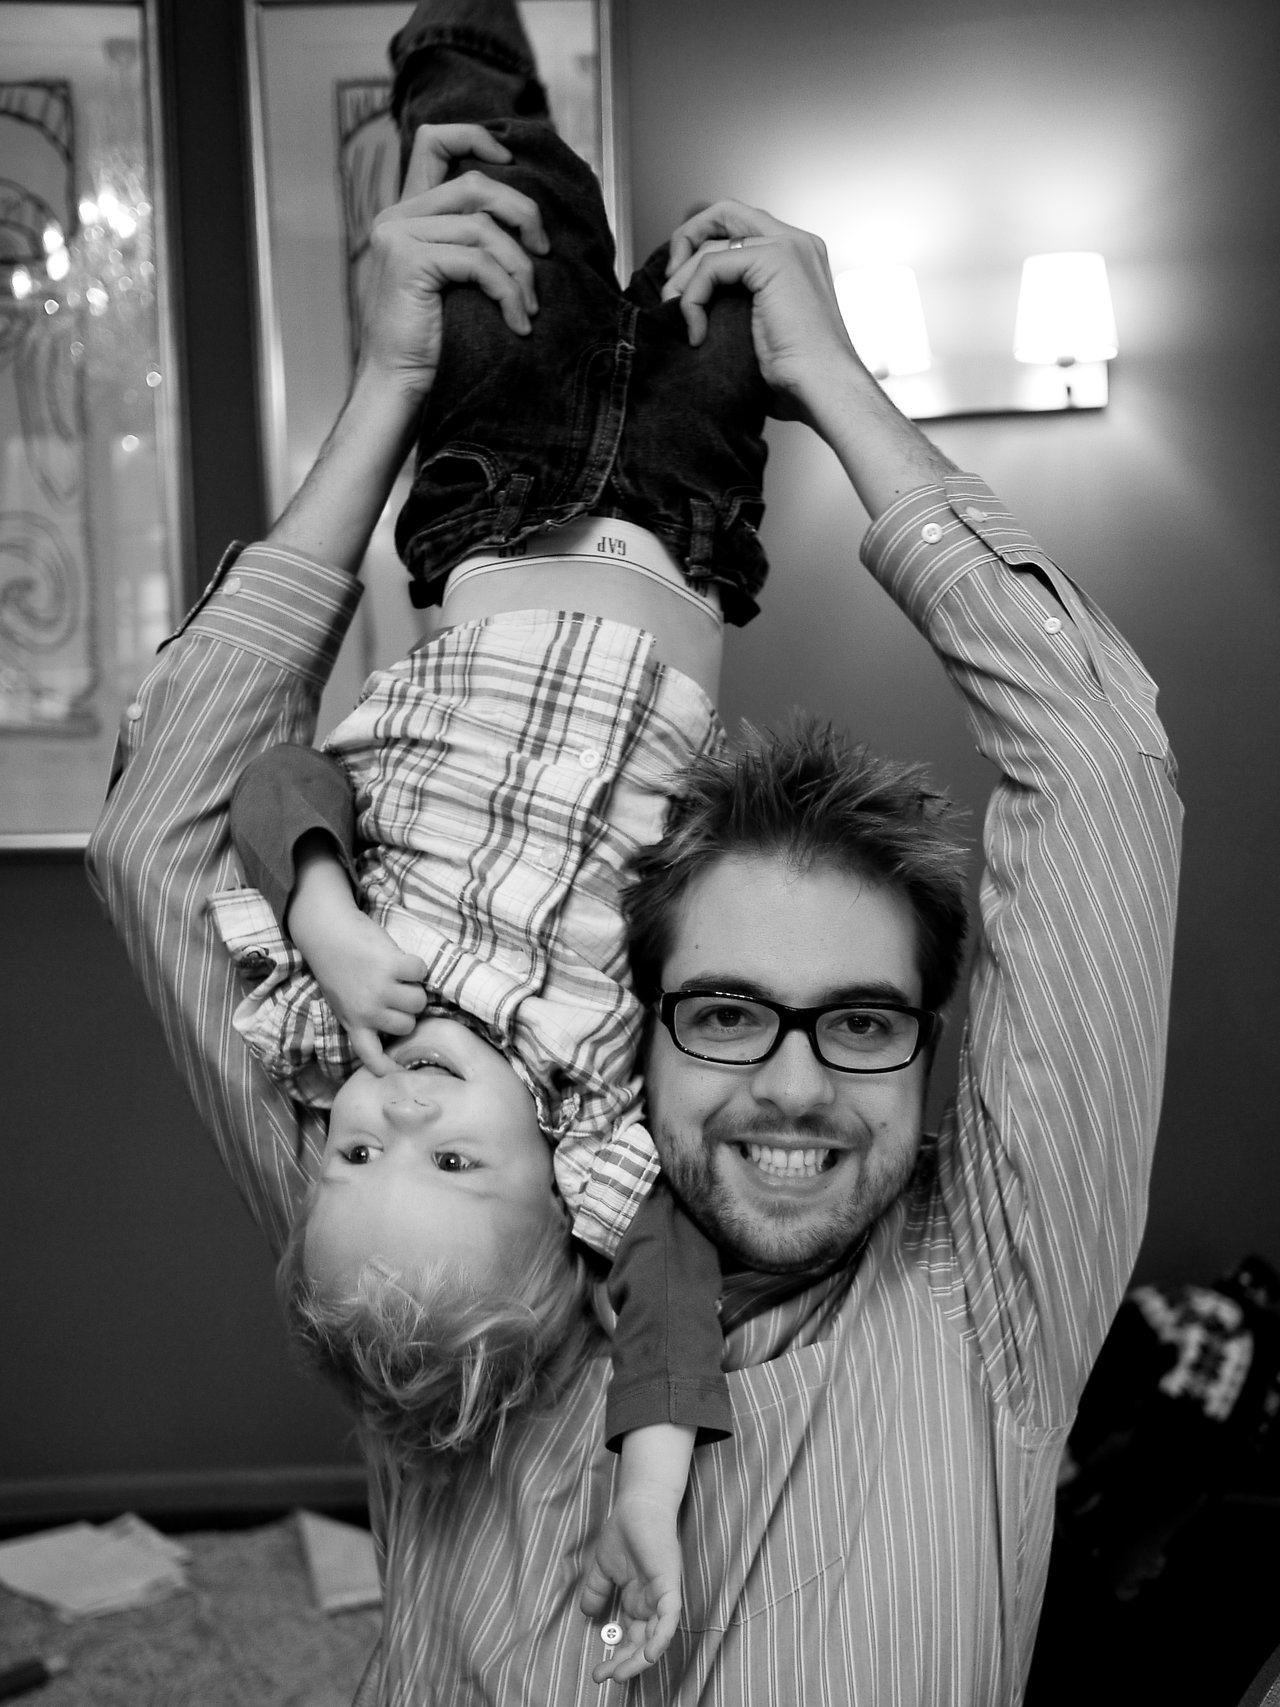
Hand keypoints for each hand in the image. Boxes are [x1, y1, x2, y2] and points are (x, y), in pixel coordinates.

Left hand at [291, 900, 427, 1074]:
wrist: (325, 931)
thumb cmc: (337, 965)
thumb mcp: (343, 1001)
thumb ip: (364, 1017)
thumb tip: (399, 1025)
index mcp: (353, 1023)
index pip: (372, 1057)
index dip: (388, 1069)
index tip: (400, 1075)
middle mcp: (367, 1012)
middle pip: (407, 1025)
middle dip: (407, 1009)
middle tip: (395, 992)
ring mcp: (380, 990)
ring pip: (418, 1001)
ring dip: (414, 986)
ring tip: (397, 975)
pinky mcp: (391, 966)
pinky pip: (420, 972)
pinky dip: (415, 964)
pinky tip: (399, 959)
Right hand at [354, 121, 549, 408]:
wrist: (400, 387)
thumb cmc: (435, 343)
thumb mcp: (457, 281)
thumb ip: (472, 241)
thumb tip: (526, 220)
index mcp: (407, 213)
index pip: (433, 140)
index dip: (475, 137)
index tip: (511, 163)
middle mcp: (398, 216)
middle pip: (476, 184)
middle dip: (522, 214)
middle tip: (543, 253)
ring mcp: (399, 235)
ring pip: (483, 228)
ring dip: (519, 269)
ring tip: (528, 307)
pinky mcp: (408, 261)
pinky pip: (478, 261)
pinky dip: (508, 292)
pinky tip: (517, 322)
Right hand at [579, 1487, 682, 1683]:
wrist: (638, 1504)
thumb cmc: (624, 1532)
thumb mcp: (603, 1568)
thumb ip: (597, 1591)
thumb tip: (589, 1615)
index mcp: (638, 1602)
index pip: (630, 1638)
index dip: (616, 1656)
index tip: (598, 1671)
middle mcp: (652, 1604)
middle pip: (643, 1644)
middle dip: (624, 1663)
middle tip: (604, 1677)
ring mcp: (662, 1595)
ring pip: (656, 1637)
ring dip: (639, 1658)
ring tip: (619, 1673)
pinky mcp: (669, 1584)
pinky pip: (670, 1617)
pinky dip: (661, 1637)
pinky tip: (649, 1655)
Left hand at [661, 200, 860, 426]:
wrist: (822, 388)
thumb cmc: (796, 374)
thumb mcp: (760, 327)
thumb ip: (738, 299)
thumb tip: (693, 301)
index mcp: (796, 255)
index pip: (739, 226)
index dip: (703, 245)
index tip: (682, 285)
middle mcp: (795, 242)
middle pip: (725, 212)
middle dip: (687, 240)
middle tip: (671, 286)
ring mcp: (787, 246)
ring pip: (713, 241)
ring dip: (683, 279)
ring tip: (676, 314)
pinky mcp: (775, 258)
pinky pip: (712, 264)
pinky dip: (693, 297)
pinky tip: (697, 332)